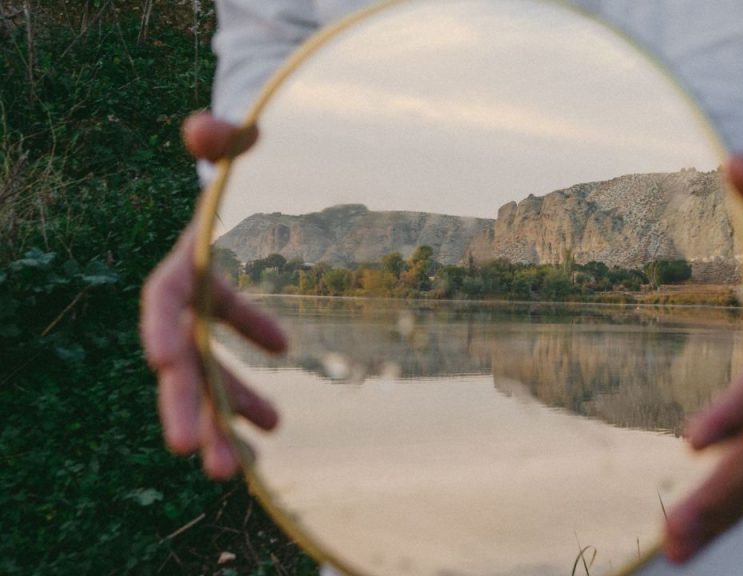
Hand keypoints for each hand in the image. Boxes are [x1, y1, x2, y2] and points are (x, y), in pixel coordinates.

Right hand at [140, 112, 283, 478]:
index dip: (164, 328)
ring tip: (246, 468)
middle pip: (181, 359)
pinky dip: (249, 391)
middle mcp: (186, 297)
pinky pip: (232, 364)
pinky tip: (273, 424)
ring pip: (208, 377)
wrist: (233, 175)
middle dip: (188, 406)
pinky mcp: (223, 321)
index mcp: (182, 260)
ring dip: (223, 420)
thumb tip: (202, 129)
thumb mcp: (233, 141)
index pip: (165, 299)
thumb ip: (222, 136)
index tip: (169, 363)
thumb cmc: (234, 156)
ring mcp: (203, 315)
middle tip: (199, 456)